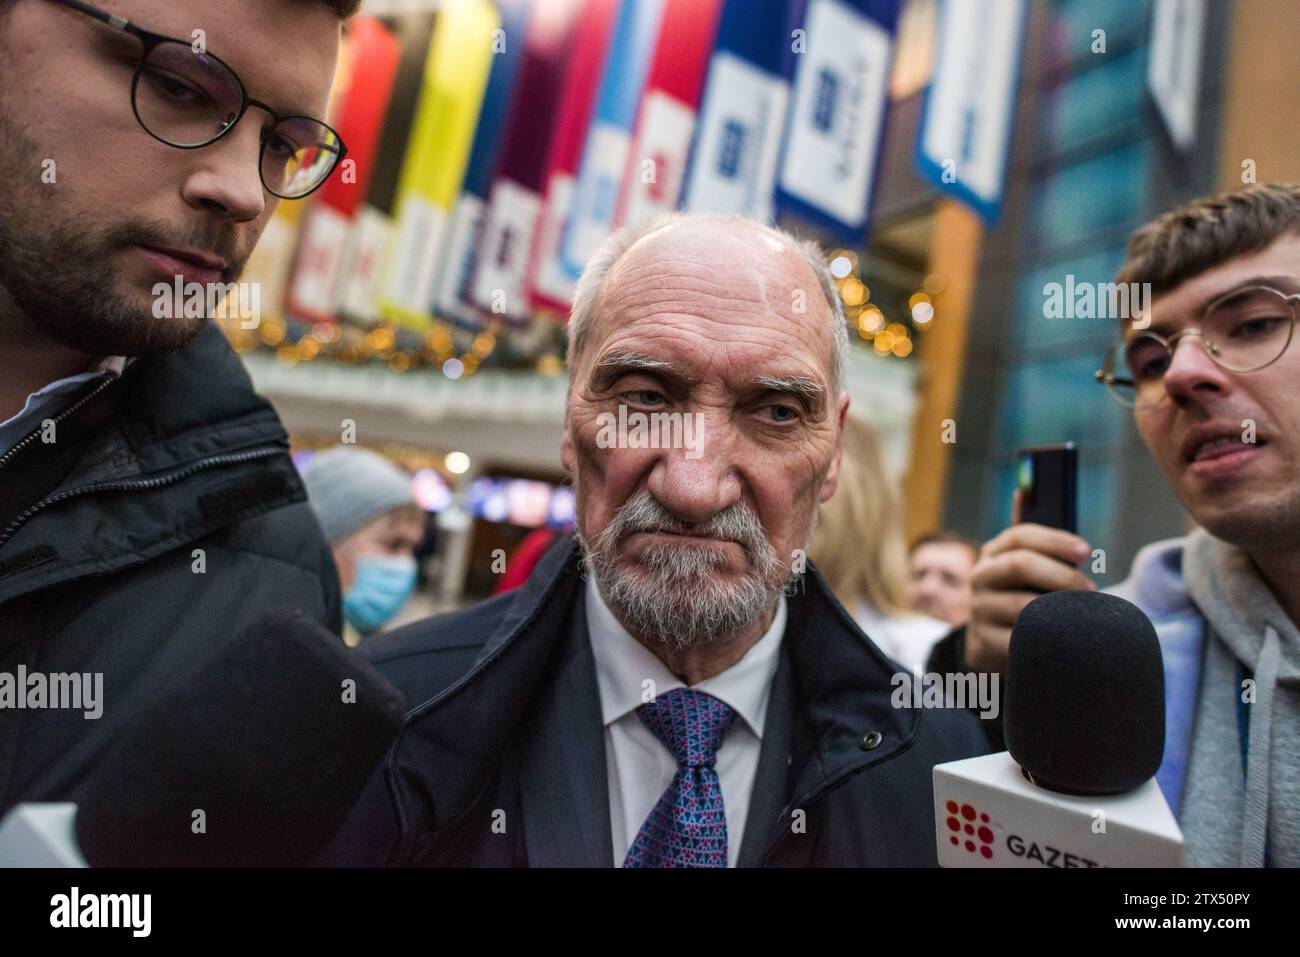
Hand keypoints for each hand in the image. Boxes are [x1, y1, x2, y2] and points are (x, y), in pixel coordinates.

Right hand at [964, 490, 1095, 672]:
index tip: (1086, 551)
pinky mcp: (982, 642)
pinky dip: (1045, 639)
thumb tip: (1025, 490)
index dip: (1055, 540)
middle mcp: (981, 576)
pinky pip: (1018, 639)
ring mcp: (978, 609)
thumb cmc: (1020, 596)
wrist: (990, 644)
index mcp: (994, 553)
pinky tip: (1064, 640)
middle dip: (1061, 576)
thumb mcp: (1023, 568)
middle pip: (1020, 565)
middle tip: (1091, 590)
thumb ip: (1034, 540)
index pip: (1020, 535)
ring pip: (1022, 605)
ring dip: (1059, 611)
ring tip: (1083, 617)